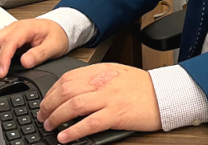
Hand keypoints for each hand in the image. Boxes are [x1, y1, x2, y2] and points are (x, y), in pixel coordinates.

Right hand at [0, 18, 69, 77]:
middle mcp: (15, 28)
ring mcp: (11, 32)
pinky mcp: (10, 38)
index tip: (2, 72)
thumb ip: (39, 54)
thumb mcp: (54, 46)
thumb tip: (25, 62)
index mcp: (25, 28)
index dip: (3, 58)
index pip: (9, 43)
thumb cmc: (57, 34)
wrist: (60, 28)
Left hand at [37, 63, 161, 142]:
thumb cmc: (142, 86)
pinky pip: (89, 123)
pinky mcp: (116, 114)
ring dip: (57, 117)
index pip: (67, 78)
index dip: (52, 91)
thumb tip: (73, 90)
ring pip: (73, 105)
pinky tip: (65, 137)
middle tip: (43, 115)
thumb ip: (95, 78)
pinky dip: (73, 131)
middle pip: (66, 91)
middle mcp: (102, 82)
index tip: (46, 101)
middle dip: (49, 104)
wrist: (164, 94)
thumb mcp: (116, 73)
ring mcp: (109, 98)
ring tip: (50, 126)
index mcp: (100, 71)